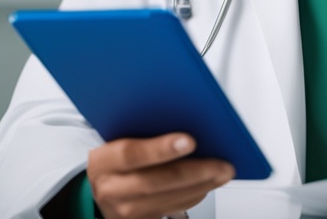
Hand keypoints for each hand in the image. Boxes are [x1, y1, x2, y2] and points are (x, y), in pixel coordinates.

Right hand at [87, 133, 233, 218]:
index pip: (131, 154)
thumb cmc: (115, 158)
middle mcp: (112, 188)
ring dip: (203, 185)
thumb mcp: (118, 138)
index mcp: (104, 161)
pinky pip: (174, 209)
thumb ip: (144, 130)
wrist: (102, 188)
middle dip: (194, 172)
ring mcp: (126, 209)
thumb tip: (187, 117)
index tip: (190, 140)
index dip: (161, 148)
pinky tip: (210, 182)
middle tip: (221, 163)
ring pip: (169, 200)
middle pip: (156, 182)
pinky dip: (196, 194)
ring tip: (224, 171)